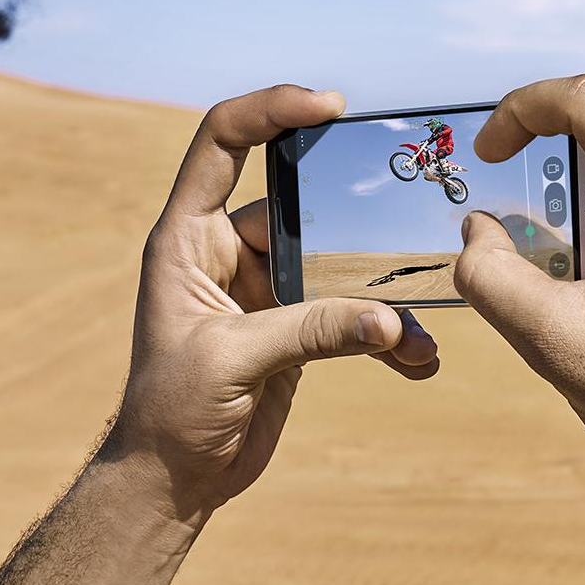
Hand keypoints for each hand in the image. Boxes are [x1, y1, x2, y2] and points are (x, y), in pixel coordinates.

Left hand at [105, 85, 438, 520]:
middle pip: (302, 203)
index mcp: (189, 237)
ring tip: (413, 330)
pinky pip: (350, 312)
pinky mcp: (297, 327)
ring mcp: (267, 287)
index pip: (223, 143)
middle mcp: (229, 251)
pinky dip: (382, 333)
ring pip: (337, 262)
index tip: (328, 105)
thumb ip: (310, 331)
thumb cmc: (171, 411)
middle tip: (403, 213)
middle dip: (353, 216)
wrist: (177, 479)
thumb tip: (390, 322)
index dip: (270, 109)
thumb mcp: (232, 359)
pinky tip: (413, 358)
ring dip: (378, 292)